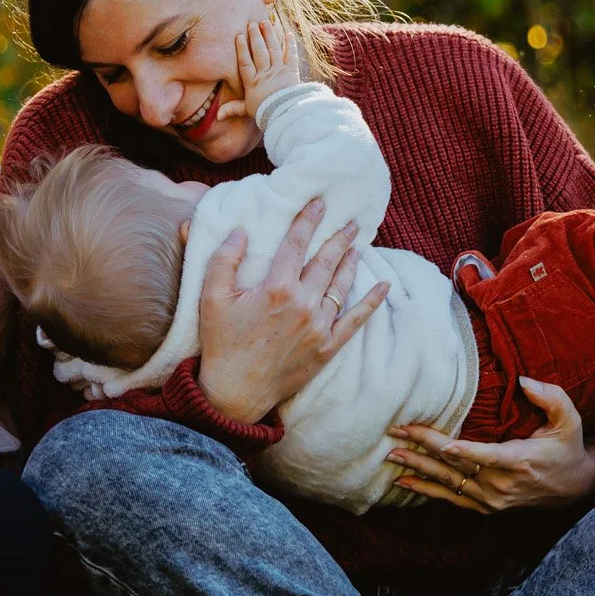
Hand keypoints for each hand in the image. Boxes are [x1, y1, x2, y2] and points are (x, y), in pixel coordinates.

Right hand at [195, 198, 390, 423]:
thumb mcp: (211, 297)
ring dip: (350, 262)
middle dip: (338, 238)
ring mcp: (318, 327)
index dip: (307, 221)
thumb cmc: (221, 342)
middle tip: (350, 221)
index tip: (319, 204)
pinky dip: (371, 302)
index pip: (296, 244)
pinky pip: (355, 321)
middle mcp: (303, 304)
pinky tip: (383, 286)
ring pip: (340, 286)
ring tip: (357, 244)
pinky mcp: (327, 348)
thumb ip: (223, 260)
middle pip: (325, 261)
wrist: (235, 391)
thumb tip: (239, 231)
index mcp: (276, 288)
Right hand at [217, 18, 302, 122]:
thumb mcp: (246, 110)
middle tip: (252, 23)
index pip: (245, 62)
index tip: (239, 36)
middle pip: (259, 52)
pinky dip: (290, 44)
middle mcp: (265, 74)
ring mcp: (279, 71)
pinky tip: (288, 33)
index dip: (242, 49)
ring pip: (274, 50)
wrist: (286, 115)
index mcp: (252, 82)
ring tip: (265, 22)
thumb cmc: (265, 113)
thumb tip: (217, 115)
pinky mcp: (292, 72)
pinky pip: (291, 55)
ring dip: (270, 35)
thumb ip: (232, 109)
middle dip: (255, 37)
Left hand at [387, 377, 594, 512]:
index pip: (486, 455)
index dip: (463, 450)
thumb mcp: (569, 420)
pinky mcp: (486, 507)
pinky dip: (427, 491)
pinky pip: (452, 499)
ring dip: (418, 469)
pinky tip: (404, 482)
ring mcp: (492, 499)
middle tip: (396, 434)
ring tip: (391, 456)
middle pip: (457, 466)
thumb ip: (550, 397)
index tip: (442, 443)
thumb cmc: (568, 447)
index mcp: (520, 460)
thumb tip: (525, 381)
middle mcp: (502, 484)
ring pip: (449, 483)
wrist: (576, 487)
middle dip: (424, 448)